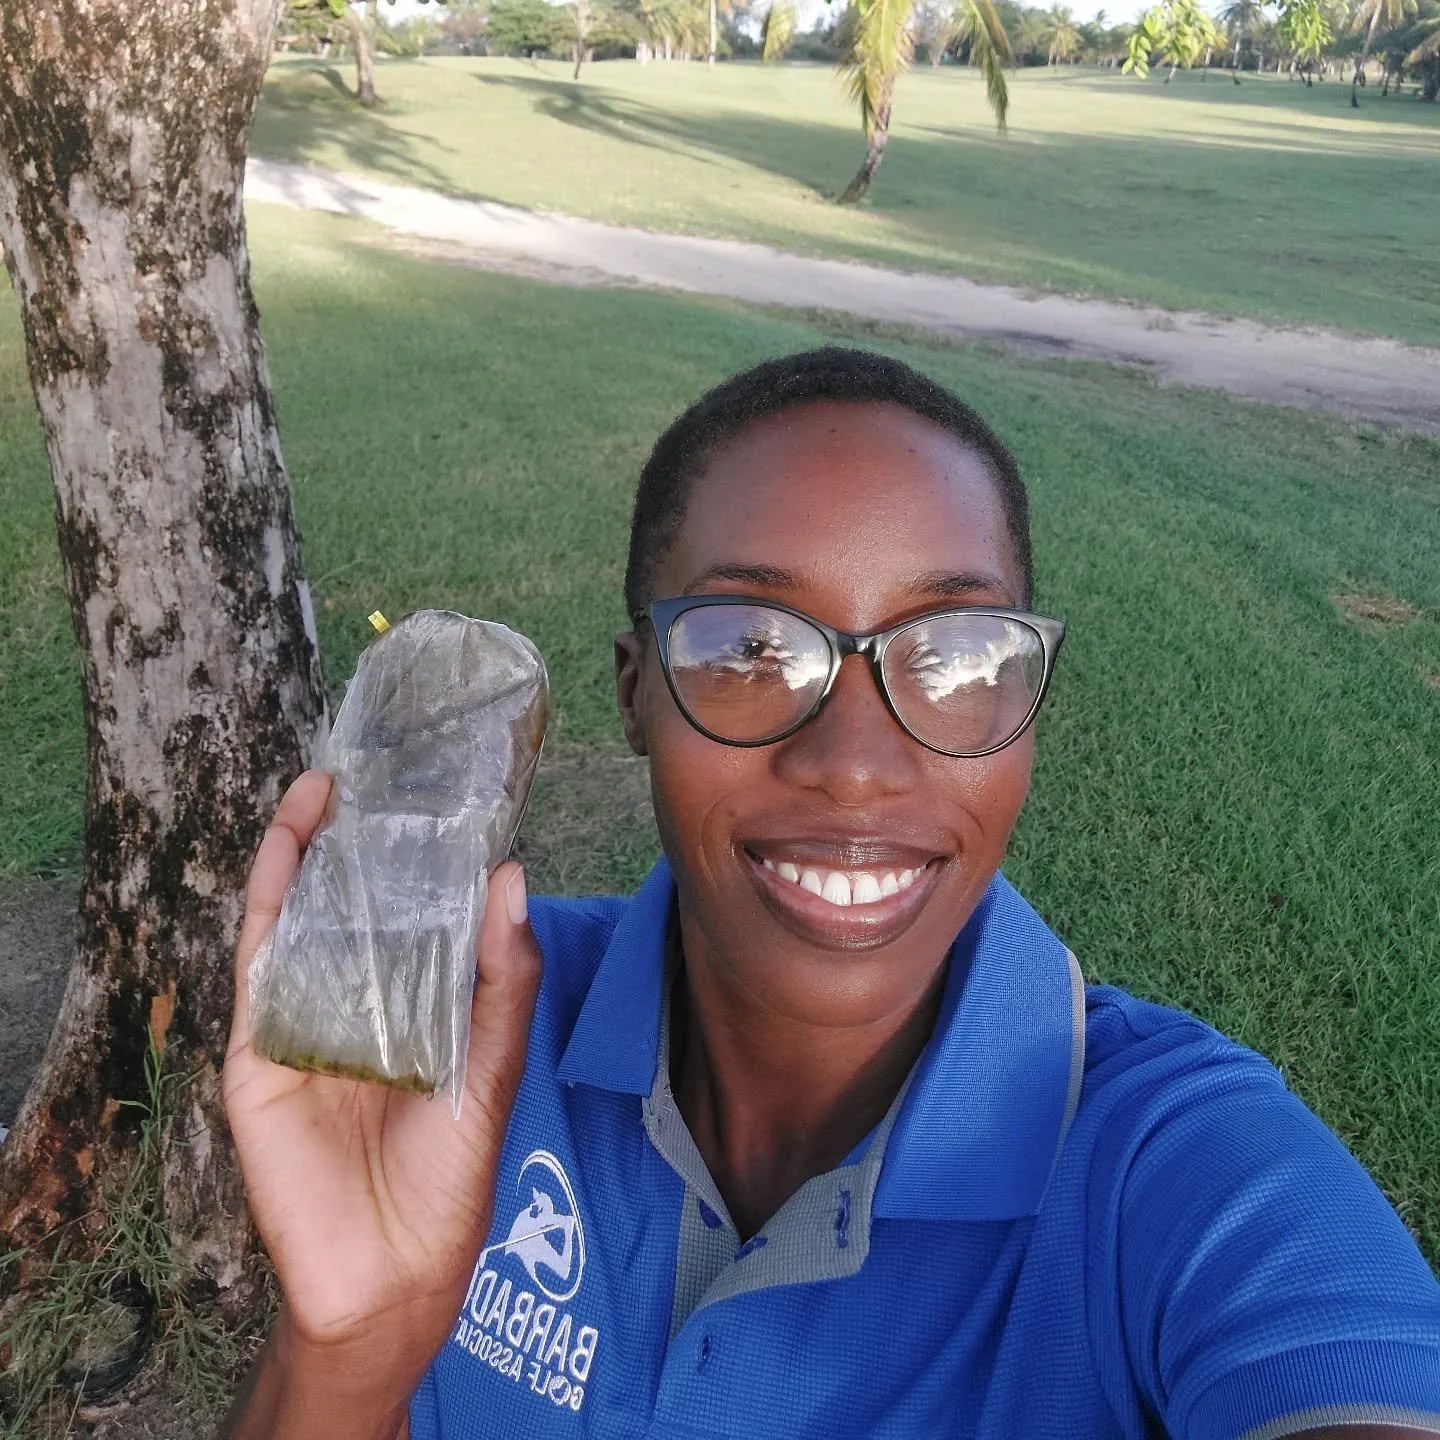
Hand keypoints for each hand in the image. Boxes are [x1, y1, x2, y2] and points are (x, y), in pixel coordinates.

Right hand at [222, 770, 541, 1353]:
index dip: (423, 854)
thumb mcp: (490, 1066)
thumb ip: (502, 978)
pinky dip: (269, 897)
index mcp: (419, 1005)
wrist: (388, 1268)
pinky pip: (261, 958)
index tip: (439, 790)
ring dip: (308, 849)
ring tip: (329, 781)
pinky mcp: (259, 1045)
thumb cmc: (449, 1173)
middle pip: (354, 903)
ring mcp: (306, 1018)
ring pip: (303, 916)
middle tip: (380, 763)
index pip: (418, 914)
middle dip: (362, 837)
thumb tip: (512, 875)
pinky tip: (286, 841)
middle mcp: (361, 1001)